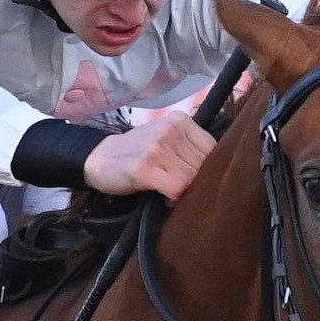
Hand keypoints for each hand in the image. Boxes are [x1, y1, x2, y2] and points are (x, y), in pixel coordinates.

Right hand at [81, 112, 215, 200]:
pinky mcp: (145, 168)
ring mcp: (157, 148)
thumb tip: (220, 169)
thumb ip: (190, 147)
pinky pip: (177, 190)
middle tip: (180, 188)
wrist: (99, 158)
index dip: (208, 169)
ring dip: (185, 192)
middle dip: (197, 183)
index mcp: (180, 120)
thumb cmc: (137, 152)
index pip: (213, 149)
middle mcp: (171, 130)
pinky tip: (163, 197)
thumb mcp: (164, 138)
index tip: (193, 177)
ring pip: (193, 179)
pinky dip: (174, 199)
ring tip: (170, 192)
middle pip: (204, 166)